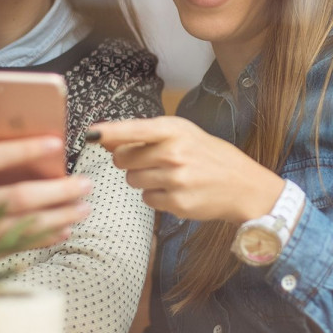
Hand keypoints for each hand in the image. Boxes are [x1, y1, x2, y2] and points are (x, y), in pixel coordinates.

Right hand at [0, 136, 92, 298]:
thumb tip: (31, 151)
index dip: (24, 149)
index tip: (56, 143)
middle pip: (16, 198)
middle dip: (57, 191)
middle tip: (85, 184)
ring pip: (22, 227)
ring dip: (59, 217)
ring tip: (83, 208)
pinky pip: (18, 248)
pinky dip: (44, 238)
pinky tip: (64, 229)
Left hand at [90, 117, 283, 223]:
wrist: (243, 185)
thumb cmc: (209, 155)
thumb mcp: (183, 134)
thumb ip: (146, 135)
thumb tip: (105, 139)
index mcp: (174, 130)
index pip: (132, 129)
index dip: (108, 133)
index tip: (90, 134)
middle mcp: (173, 153)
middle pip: (123, 159)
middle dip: (129, 161)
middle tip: (150, 161)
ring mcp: (175, 180)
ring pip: (132, 180)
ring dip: (143, 179)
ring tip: (168, 176)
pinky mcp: (176, 203)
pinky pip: (146, 199)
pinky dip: (155, 196)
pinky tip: (176, 190)